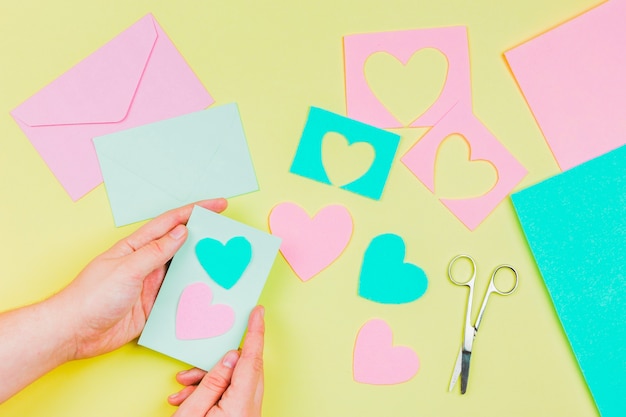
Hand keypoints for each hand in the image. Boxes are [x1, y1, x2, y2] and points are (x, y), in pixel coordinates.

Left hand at [51, 199, 226, 359]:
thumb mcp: (127, 269)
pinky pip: (178, 297)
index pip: (171, 223)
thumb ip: (156, 252)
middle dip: (205, 239)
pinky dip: (193, 295)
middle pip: (181, 246)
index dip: (196, 211)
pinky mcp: (152, 307)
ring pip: (183, 272)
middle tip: (229, 238)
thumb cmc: (91, 297)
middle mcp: (146, 263)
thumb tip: (182, 233)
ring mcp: (150, 285)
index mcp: (137, 247)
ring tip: (225, 267)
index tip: (219, 205)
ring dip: (202, 269)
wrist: (74, 333)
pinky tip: (208, 295)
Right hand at [168, 306, 264, 416]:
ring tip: (184, 392)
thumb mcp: (192, 412)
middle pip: (244, 370)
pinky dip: (214, 393)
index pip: (251, 360)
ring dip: (210, 382)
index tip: (258, 312)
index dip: (255, 333)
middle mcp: (250, 410)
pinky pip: (234, 396)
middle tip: (193, 370)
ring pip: (236, 383)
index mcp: (240, 405)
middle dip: (217, 365)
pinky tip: (190, 399)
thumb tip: (230, 357)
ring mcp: (248, 414)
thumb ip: (212, 382)